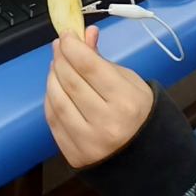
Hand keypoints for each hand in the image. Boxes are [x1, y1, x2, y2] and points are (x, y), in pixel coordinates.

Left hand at [45, 26, 154, 169]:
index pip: (89, 67)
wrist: (144, 161)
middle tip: (59, 46)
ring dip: (52, 77)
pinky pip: (53, 120)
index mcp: (125, 101)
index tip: (66, 35)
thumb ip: (103, 61)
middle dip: (61, 59)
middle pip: (71, 82)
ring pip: (58, 100)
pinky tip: (54, 88)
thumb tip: (85, 35)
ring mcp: (87, 142)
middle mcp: (105, 122)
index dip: (73, 47)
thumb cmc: (140, 114)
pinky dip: (50, 99)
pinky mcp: (73, 155)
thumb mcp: (130, 83)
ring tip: (56, 65)